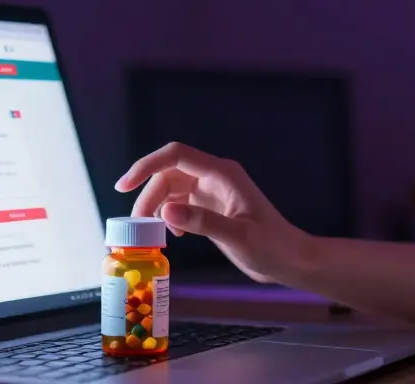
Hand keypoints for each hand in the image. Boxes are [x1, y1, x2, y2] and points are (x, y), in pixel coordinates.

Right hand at [115, 142, 310, 283]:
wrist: (290, 260)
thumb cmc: (273, 247)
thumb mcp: (238, 237)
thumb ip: (203, 223)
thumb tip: (166, 212)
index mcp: (222, 174)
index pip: (176, 156)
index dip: (147, 165)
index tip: (123, 186)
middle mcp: (215, 177)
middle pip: (169, 173)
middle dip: (149, 195)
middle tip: (136, 225)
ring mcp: (213, 191)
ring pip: (172, 188)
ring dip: (157, 206)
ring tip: (151, 232)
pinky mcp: (212, 206)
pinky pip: (181, 202)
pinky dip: (170, 215)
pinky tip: (175, 235)